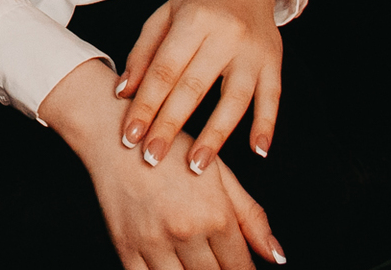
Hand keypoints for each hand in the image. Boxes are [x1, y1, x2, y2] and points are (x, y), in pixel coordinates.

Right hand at [88, 127, 281, 268]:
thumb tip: (277, 256)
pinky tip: (170, 269)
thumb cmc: (170, 149)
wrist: (113, 134)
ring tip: (195, 265)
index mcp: (214, 214)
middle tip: (219, 265)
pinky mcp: (125, 245)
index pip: (240, 268)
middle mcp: (186, 231)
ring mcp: (153, 241)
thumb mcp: (219, 173)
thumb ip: (251, 216)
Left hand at [117, 0, 283, 174]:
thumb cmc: (196, 4)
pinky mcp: (274, 62)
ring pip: (234, 100)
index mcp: (193, 21)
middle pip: (193, 88)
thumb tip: (123, 92)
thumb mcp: (163, 17)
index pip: (164, 70)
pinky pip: (272, 98)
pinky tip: (258, 150)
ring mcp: (253, 51)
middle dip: (170, 126)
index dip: (145, 105)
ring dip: (214, 137)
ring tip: (195, 167)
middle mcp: (225, 36)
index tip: (130, 136)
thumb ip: (142, 53)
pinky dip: (266, 125)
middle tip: (152, 159)